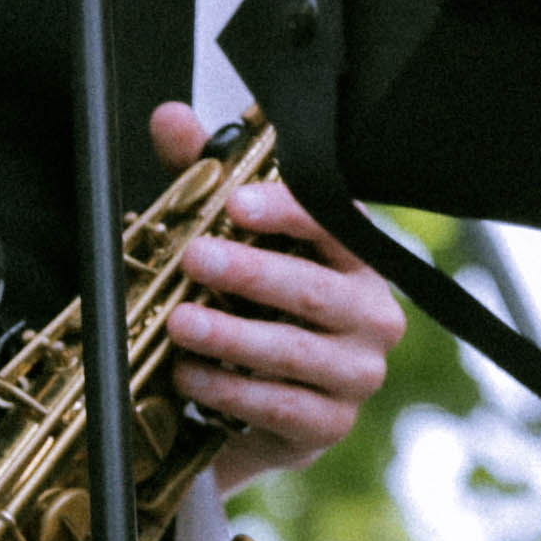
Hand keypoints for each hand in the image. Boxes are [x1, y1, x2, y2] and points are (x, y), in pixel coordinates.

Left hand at [150, 101, 405, 490]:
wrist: (264, 408)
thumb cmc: (255, 306)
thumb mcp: (229, 238)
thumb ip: (204, 176)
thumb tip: (170, 118)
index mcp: (354, 256)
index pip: (335, 222)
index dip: (288, 210)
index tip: (237, 203)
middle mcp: (370, 312)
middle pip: (315, 289)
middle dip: (251, 272)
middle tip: (195, 257)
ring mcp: (356, 372)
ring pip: (295, 351)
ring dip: (231, 336)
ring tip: (180, 322)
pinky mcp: (330, 423)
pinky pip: (279, 405)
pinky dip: (229, 390)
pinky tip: (191, 376)